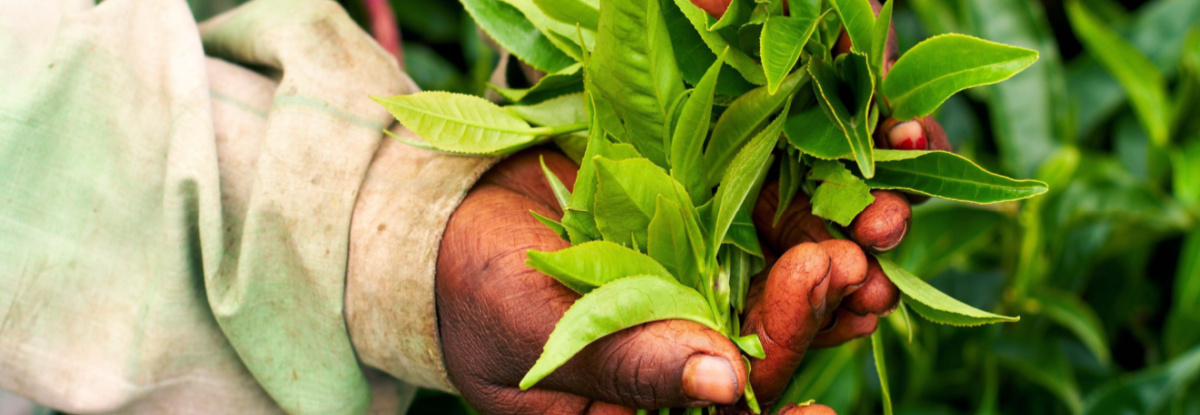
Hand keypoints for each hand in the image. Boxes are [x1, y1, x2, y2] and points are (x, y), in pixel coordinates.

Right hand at [436, 148, 903, 413]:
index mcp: (651, 405)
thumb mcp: (543, 334)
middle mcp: (690, 353)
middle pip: (772, 352)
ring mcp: (703, 290)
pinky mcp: (708, 229)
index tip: (820, 413)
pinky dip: (810, 215)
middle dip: (810, 316)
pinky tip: (853, 202)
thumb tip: (724, 388)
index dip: (777, 410)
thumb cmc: (477, 298)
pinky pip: (769, 230)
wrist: (452, 218)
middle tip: (840, 269)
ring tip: (873, 233)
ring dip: (833, 270)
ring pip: (784, 293)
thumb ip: (631, 363)